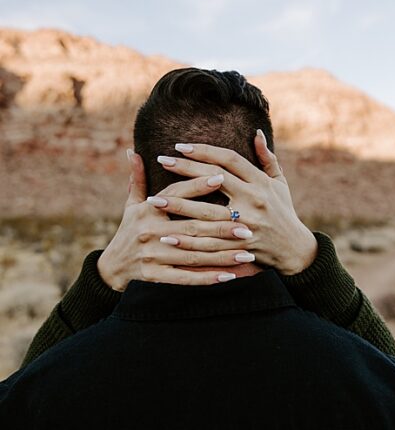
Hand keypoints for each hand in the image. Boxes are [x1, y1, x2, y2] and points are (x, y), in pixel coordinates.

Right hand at [96, 152, 257, 291]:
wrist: (112, 267)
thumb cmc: (128, 231)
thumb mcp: (131, 205)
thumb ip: (137, 180)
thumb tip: (132, 152)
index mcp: (147, 210)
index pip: (177, 194)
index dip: (198, 185)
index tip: (222, 177)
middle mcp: (149, 231)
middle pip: (192, 227)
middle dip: (222, 227)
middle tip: (247, 226)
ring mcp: (153, 255)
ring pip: (194, 255)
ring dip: (222, 255)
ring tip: (248, 252)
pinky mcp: (155, 276)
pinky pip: (186, 278)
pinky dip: (208, 278)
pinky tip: (229, 276)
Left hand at [154, 130, 318, 277]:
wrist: (296, 251)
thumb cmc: (285, 213)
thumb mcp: (280, 184)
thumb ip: (267, 158)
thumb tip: (256, 133)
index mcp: (260, 182)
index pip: (228, 160)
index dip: (204, 151)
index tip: (180, 146)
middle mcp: (254, 200)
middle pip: (213, 180)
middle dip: (185, 170)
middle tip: (161, 160)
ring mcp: (247, 224)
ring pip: (206, 213)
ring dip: (178, 207)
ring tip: (153, 200)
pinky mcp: (241, 246)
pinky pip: (210, 242)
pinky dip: (188, 239)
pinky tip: (169, 234)